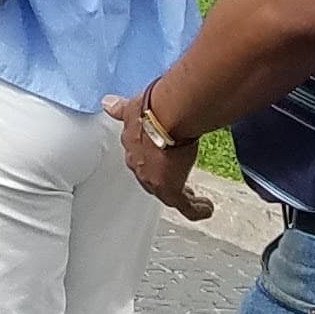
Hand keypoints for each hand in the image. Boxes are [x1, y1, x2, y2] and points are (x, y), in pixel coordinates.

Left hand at [107, 90, 211, 219]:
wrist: (166, 115)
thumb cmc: (153, 108)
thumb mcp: (132, 109)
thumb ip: (120, 109)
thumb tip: (107, 104)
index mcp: (131, 145)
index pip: (139, 158)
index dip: (151, 162)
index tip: (161, 162)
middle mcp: (139, 165)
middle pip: (150, 179)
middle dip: (163, 180)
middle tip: (177, 181)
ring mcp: (154, 179)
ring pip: (167, 194)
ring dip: (182, 196)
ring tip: (195, 199)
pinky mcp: (171, 189)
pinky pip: (185, 206)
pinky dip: (197, 209)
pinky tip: (207, 209)